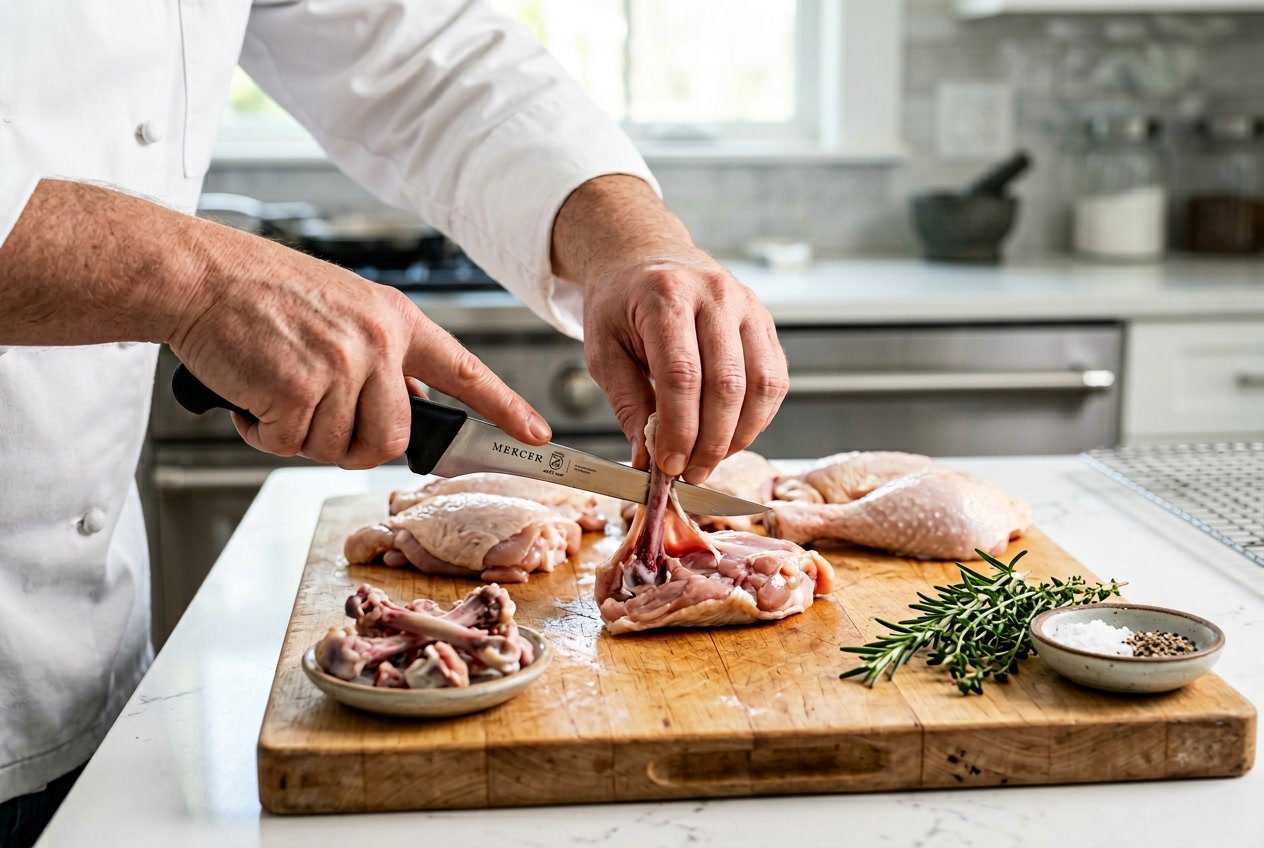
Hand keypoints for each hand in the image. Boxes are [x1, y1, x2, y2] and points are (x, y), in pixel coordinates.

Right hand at [170, 222, 549, 468]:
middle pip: (392, 438)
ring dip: (299, 436)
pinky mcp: (299, 389)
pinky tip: (251, 396)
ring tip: (273, 392)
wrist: (200, 276)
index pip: (464, 371)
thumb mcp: (341, 309)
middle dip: (353, 446)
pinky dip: (262, 434)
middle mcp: (378, 342)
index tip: (537, 434)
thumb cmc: (259, 294)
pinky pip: (290, 446)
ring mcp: (342, 366)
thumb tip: (401, 403)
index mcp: (394, 320)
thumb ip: (377, 353)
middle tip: (314, 422)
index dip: (505, 407)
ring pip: (338, 448)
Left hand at [583, 251, 787, 481]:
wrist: (645, 257)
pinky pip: (774, 380)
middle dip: (711, 441)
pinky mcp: (765, 322)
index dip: (679, 429)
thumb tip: (648, 459)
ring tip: (711, 459)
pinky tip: (731, 434)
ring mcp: (747, 306)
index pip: (682, 375)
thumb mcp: (603, 351)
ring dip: (740, 434)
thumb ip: (628, 405)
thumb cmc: (620, 305)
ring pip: (761, 385)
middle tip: (691, 472)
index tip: (669, 464)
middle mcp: (715, 295)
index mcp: (666, 297)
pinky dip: (757, 417)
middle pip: (727, 384)